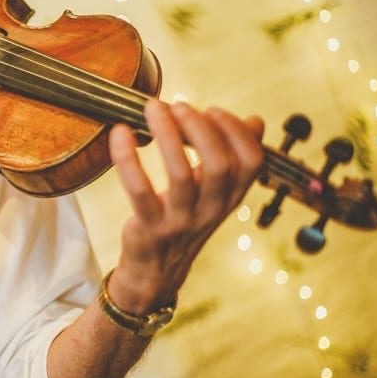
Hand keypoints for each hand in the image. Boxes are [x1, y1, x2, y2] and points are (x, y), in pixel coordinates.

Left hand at [107, 99, 263, 311]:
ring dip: (166, 134)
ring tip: (153, 108)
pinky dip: (127, 158)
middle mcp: (211, 210)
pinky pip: (139, 190)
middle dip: (200, 127)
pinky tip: (119, 133)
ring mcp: (181, 221)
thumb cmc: (185, 220)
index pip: (251, 161)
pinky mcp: (150, 228)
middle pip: (219, 164)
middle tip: (178, 105)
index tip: (212, 109)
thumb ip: (233, 157)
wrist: (156, 272)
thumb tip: (256, 121)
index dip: (235, 130)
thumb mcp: (214, 192)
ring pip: (180, 174)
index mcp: (231, 197)